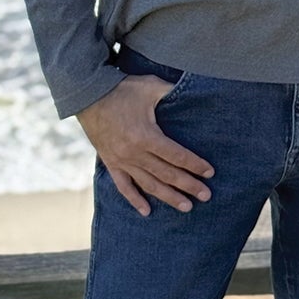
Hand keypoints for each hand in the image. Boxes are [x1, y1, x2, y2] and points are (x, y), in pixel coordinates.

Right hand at [76, 75, 214, 217]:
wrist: (88, 96)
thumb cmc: (123, 90)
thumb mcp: (151, 87)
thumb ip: (173, 91)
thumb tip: (196, 91)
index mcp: (146, 136)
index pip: (177, 156)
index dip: (195, 165)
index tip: (210, 173)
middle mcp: (134, 153)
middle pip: (167, 174)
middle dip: (188, 186)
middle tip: (206, 196)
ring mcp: (121, 161)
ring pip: (148, 184)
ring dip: (168, 197)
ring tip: (186, 207)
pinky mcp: (111, 163)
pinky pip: (123, 187)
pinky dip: (135, 200)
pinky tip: (146, 211)